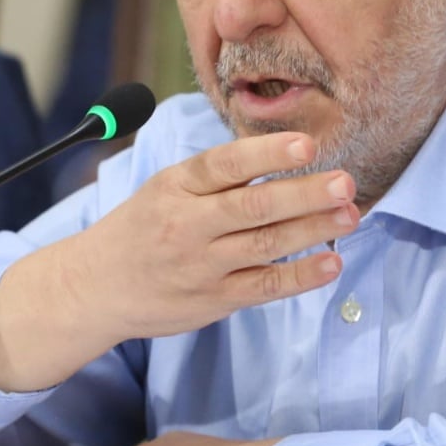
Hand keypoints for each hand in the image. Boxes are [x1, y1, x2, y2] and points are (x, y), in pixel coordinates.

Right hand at [73, 131, 355, 338]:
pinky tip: (332, 263)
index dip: (267, 153)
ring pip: (265, 245)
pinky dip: (300, 276)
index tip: (307, 145)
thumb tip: (281, 150)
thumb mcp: (166, 187)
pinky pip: (264, 286)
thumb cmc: (143, 228)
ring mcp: (202, 266)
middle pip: (253, 206)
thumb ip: (216, 174)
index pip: (225, 163)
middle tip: (345, 183)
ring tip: (350, 215)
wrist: (94, 288)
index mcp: (176, 185)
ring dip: (313, 229)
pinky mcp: (215, 300)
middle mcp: (189, 224)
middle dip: (305, 194)